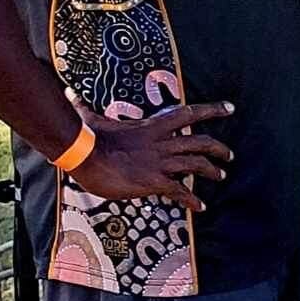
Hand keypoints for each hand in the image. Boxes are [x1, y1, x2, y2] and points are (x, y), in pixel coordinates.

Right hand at [71, 101, 235, 213]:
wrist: (85, 155)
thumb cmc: (87, 137)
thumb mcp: (91, 119)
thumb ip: (85, 107)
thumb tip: (69, 93)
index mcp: (153, 126)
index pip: (189, 113)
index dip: (212, 110)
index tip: (230, 108)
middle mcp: (162, 143)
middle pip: (201, 142)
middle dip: (219, 149)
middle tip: (229, 155)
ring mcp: (160, 162)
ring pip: (197, 165)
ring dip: (212, 171)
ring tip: (221, 176)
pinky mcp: (154, 182)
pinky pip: (180, 191)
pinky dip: (192, 200)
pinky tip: (199, 207)